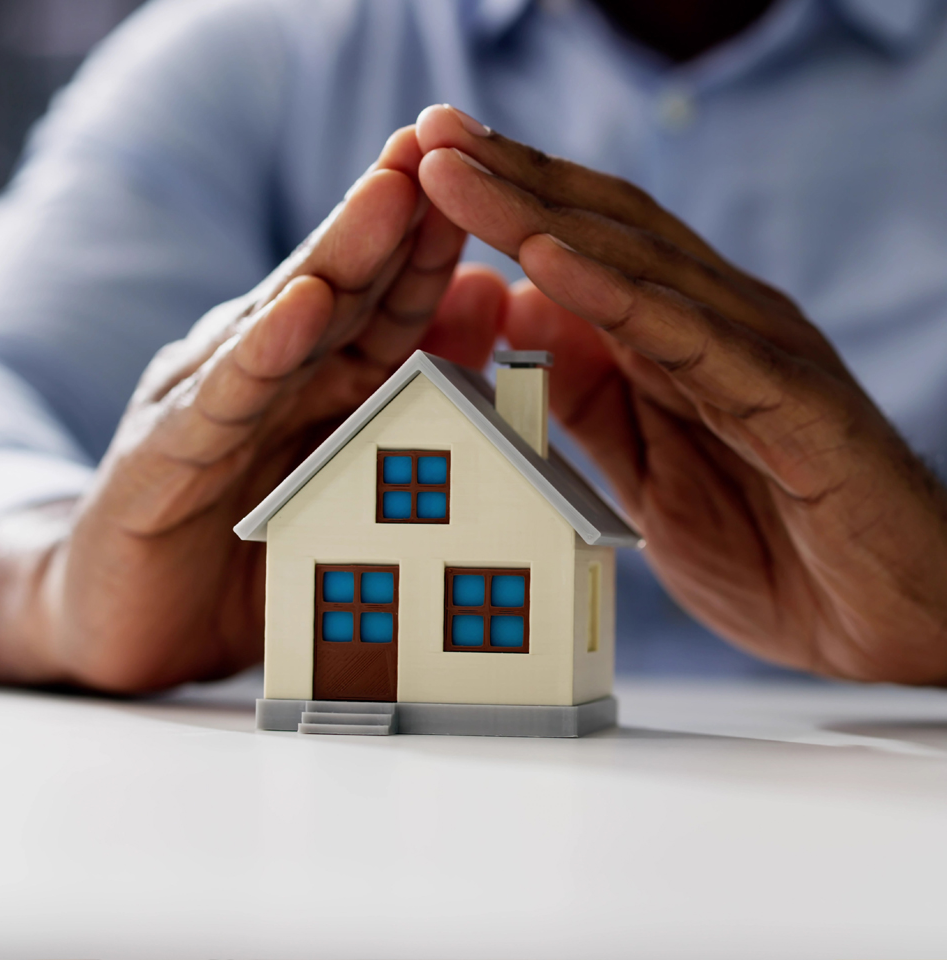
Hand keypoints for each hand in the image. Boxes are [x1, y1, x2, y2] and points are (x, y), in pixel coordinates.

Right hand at [0, 125, 505, 690]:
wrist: (137, 619)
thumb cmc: (257, 547)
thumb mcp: (353, 472)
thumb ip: (418, 388)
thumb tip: (490, 300)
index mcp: (320, 382)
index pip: (387, 302)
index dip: (434, 243)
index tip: (489, 178)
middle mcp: (268, 376)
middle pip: (340, 286)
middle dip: (392, 215)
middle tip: (440, 143)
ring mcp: (211, 406)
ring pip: (283, 323)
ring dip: (340, 257)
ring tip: (390, 194)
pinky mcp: (164, 456)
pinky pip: (222, 402)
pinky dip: (261, 356)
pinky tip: (298, 311)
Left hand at [415, 104, 946, 683]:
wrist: (882, 627)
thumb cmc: (771, 553)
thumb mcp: (643, 476)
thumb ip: (590, 401)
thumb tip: (522, 321)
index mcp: (685, 342)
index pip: (589, 248)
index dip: (511, 204)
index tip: (431, 168)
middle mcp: (723, 327)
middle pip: (605, 232)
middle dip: (512, 179)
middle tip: (432, 131)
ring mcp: (759, 356)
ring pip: (639, 266)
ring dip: (541, 216)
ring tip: (461, 172)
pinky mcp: (792, 402)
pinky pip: (691, 341)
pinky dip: (615, 297)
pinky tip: (548, 261)